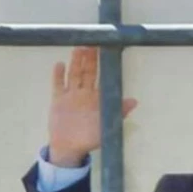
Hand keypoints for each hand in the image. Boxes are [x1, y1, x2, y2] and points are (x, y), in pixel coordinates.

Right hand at [47, 46, 137, 167]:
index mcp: (97, 97)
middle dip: (89, 58)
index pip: (101, 76)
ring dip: (75, 62)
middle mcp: (84, 93)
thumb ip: (119, 112)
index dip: (102, 64)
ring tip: (78, 48)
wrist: (70, 148)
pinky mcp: (58, 100)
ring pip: (74, 74)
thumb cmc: (91, 138)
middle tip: (91, 42)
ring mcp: (70, 95)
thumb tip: (134, 101)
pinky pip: (58, 85)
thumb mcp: (108, 125)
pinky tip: (60, 64)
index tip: (105, 50)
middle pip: (87, 71)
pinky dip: (58, 75)